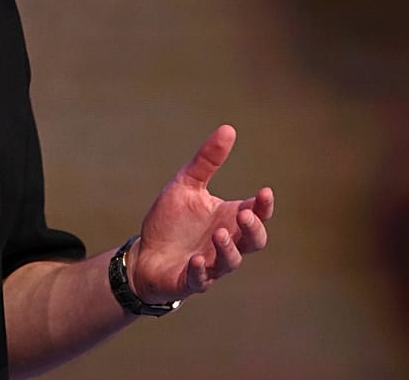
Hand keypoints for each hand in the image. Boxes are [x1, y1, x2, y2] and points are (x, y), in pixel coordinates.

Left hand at [128, 125, 272, 303]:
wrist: (144, 253)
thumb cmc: (171, 221)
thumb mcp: (186, 185)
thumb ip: (207, 161)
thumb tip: (228, 128)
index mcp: (228, 219)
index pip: (256, 213)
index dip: (264, 206)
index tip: (264, 192)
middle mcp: (226, 243)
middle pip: (254, 241)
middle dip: (253, 229)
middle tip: (243, 214)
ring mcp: (211, 264)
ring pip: (231, 262)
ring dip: (228, 249)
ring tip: (219, 234)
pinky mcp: (190, 280)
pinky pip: (201, 280)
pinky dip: (201, 272)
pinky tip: (196, 260)